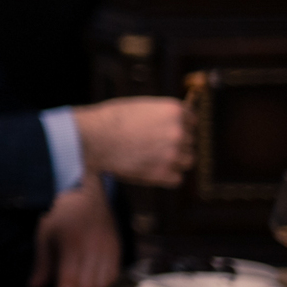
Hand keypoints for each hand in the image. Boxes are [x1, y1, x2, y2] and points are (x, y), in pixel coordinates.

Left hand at [29, 179, 120, 286]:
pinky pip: (113, 277)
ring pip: (101, 285)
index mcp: (70, 244)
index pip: (68, 281)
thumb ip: (41, 264)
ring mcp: (107, 249)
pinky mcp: (117, 249)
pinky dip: (103, 286)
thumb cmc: (61, 216)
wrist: (87, 195)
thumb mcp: (44, 235)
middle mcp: (92, 249)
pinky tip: (92, 285)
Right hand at [74, 96, 194, 185]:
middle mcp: (178, 131)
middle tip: (153, 146)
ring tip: (153, 158)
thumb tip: (177, 125)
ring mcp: (173, 153)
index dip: (180, 126)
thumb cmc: (111, 120)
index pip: (192, 121)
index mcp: (174, 110)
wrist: (94, 138)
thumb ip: (162, 116)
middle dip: (175, 144)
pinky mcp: (164, 173)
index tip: (168, 132)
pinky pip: (177, 178)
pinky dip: (166, 176)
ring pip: (187, 160)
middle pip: (190, 142)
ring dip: (175, 161)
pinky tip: (151, 170)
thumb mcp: (142, 107)